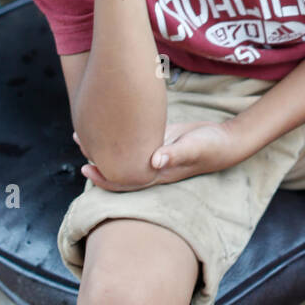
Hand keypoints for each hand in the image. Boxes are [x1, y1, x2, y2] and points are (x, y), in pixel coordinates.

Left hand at [71, 119, 246, 190]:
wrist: (225, 140)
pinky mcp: (158, 140)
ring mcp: (154, 154)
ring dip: (105, 144)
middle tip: (78, 139)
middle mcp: (151, 166)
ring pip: (123, 153)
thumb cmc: (211, 147)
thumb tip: (153, 161)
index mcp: (156, 173)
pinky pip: (134, 141)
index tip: (85, 168)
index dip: (103, 179)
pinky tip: (109, 122)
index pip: (124, 182)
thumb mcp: (193, 148)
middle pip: (118, 168)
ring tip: (86, 130)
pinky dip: (120, 134)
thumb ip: (175, 154)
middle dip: (97, 157)